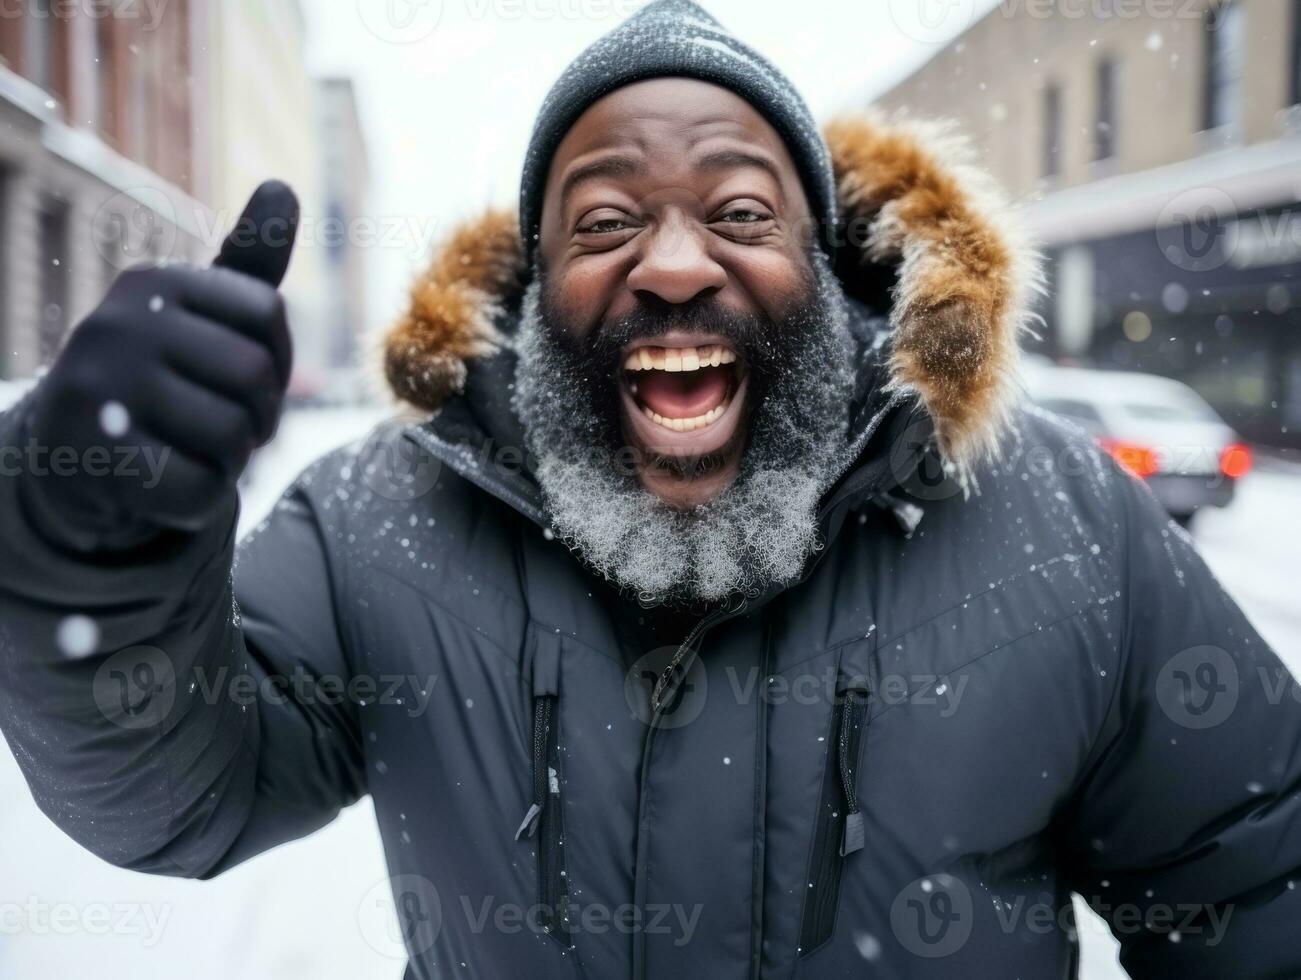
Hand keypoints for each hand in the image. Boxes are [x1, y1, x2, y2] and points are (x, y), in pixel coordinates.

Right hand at [23, 181, 299, 541]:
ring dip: (229, 461)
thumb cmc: (159, 382)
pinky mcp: (96, 457)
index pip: (268, 312)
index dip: (277, 359)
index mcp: (151, 283)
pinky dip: (200, 500)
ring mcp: (100, 389)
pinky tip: (163, 484)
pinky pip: (201, 489)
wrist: (71, 463)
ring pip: (234, 436)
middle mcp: (117, 323)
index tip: (241, 375)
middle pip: (256, 375)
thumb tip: (283, 186)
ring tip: (186, 449)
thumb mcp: (201, 318)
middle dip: (258, 416)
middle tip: (218, 424)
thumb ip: (248, 263)